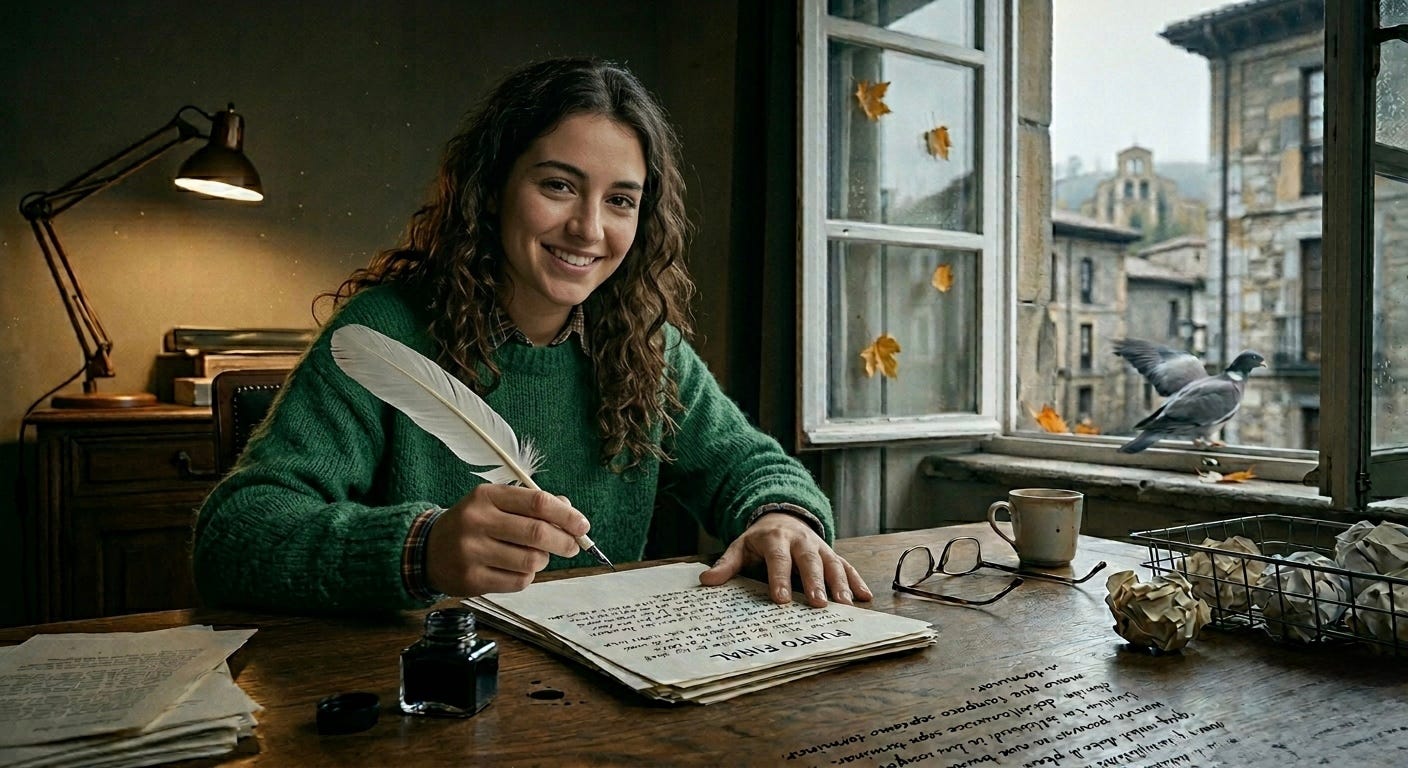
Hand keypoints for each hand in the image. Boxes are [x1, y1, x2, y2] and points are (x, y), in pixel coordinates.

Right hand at [425, 484, 589, 596]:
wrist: (427, 550)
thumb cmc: (473, 524)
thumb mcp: (495, 503)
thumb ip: (532, 505)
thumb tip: (570, 514)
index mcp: (486, 496)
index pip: (537, 502)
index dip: (566, 515)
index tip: (582, 525)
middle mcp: (477, 522)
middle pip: (537, 533)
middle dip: (564, 541)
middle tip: (573, 546)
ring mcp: (472, 552)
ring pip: (531, 560)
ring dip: (543, 560)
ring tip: (537, 556)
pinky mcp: (471, 580)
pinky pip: (518, 581)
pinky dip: (527, 576)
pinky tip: (516, 569)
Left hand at [698, 513, 872, 606]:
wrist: (781, 516)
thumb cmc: (759, 540)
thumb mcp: (739, 547)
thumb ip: (726, 564)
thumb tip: (706, 581)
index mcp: (775, 538)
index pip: (777, 558)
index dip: (779, 578)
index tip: (780, 600)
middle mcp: (800, 541)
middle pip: (809, 560)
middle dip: (816, 582)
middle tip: (819, 604)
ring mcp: (819, 546)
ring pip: (832, 563)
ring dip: (840, 583)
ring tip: (846, 604)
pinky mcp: (831, 553)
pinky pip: (847, 565)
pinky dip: (857, 580)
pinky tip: (865, 597)